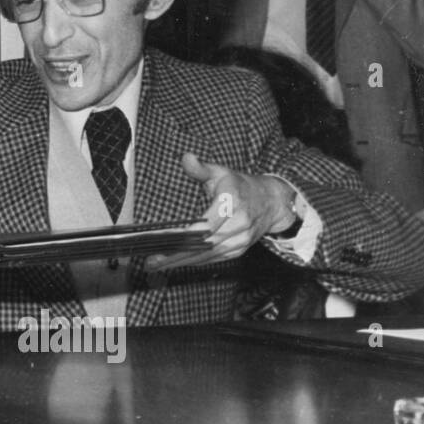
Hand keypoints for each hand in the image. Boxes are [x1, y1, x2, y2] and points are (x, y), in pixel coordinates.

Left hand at [147, 153, 295, 270]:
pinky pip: (215, 258)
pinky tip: (177, 263)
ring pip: (209, 255)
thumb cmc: (240, 185)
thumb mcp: (221, 172)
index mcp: (232, 202)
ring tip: (158, 265)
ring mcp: (241, 239)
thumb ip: (201, 168)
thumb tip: (186, 158)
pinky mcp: (240, 249)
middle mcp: (239, 223)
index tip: (163, 239)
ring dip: (182, 261)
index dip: (185, 234)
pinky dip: (195, 262)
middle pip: (205, 243)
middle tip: (152, 260)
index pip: (206, 224)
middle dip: (177, 253)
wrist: (271, 202)